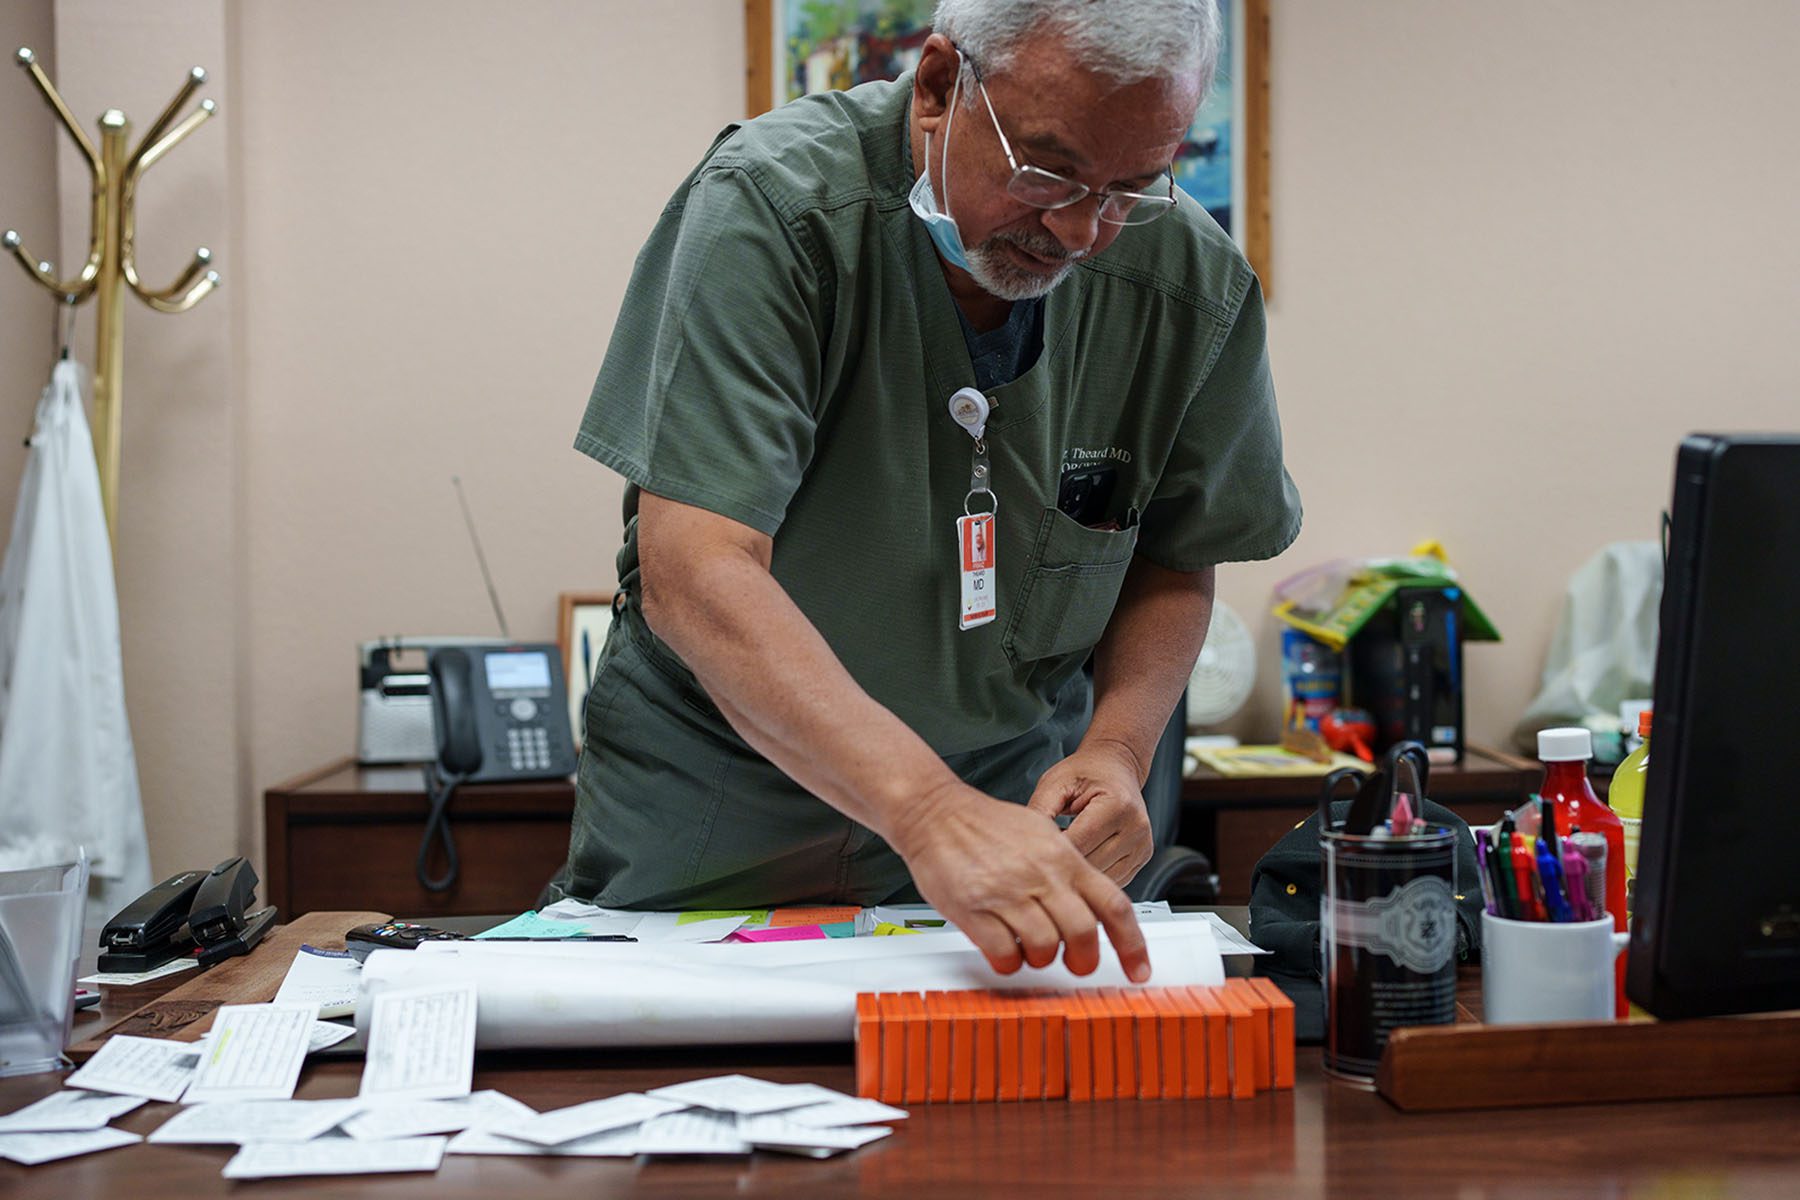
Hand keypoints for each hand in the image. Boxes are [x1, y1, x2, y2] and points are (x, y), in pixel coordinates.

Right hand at [891, 779, 1150, 982]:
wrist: (936, 811)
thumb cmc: (985, 825)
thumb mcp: (1041, 834)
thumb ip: (1068, 869)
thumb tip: (1090, 904)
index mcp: (1064, 858)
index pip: (1114, 906)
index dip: (1132, 945)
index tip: (1139, 971)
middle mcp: (1042, 875)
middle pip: (1084, 933)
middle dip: (1083, 960)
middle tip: (1074, 964)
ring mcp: (1008, 892)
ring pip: (1046, 947)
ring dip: (1041, 960)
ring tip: (1028, 950)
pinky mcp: (975, 908)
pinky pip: (1004, 953)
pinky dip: (1008, 963)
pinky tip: (1003, 952)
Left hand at [1026, 742, 1154, 886]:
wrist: (1116, 766)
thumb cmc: (1085, 773)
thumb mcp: (1055, 783)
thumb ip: (1039, 811)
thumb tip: (1026, 844)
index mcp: (1117, 805)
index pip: (1078, 843)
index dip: (1052, 848)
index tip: (1036, 847)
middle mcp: (1136, 827)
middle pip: (1091, 864)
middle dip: (1064, 862)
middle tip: (1046, 851)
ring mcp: (1143, 845)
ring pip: (1102, 877)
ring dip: (1079, 870)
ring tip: (1065, 851)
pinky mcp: (1142, 857)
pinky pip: (1112, 878)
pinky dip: (1094, 872)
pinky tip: (1081, 855)